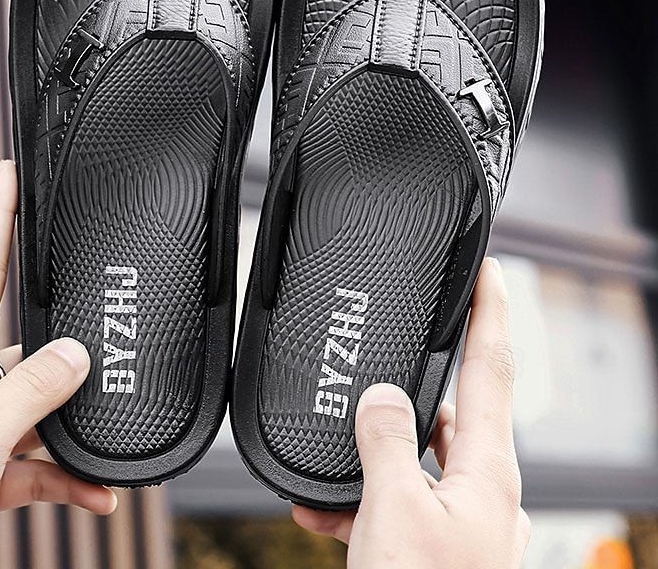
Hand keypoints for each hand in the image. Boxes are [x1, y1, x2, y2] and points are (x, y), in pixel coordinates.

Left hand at [0, 161, 116, 568]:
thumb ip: (30, 392)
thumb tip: (75, 352)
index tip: (8, 175)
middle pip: (27, 342)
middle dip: (68, 346)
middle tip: (105, 337)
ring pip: (39, 408)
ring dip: (74, 433)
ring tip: (106, 456)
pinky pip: (37, 459)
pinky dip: (67, 475)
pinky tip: (94, 491)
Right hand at [293, 258, 528, 567]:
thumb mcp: (396, 512)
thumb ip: (387, 443)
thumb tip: (384, 395)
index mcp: (486, 470)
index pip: (492, 366)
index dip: (492, 311)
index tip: (491, 270)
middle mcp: (478, 490)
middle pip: (449, 407)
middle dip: (417, 375)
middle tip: (393, 346)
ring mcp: (455, 521)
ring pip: (411, 457)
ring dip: (371, 447)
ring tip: (327, 449)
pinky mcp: (429, 548)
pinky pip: (392, 502)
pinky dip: (357, 497)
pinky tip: (317, 507)